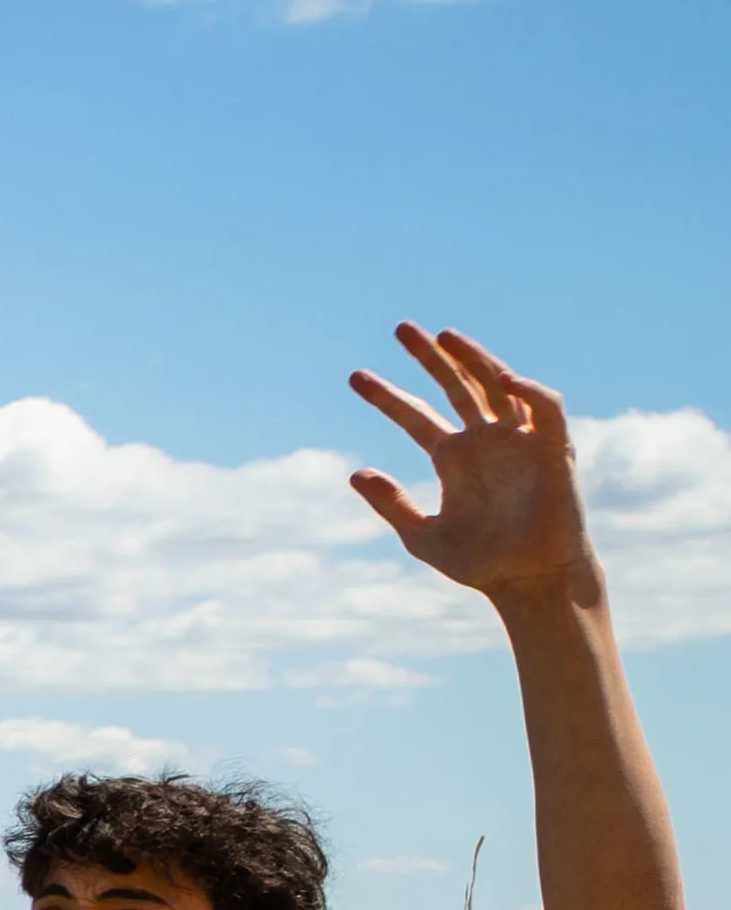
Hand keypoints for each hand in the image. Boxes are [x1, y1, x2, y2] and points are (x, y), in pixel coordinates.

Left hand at [352, 322, 599, 611]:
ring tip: (445, 335)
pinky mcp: (554, 450)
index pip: (416, 415)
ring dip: (475, 358)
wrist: (530, 582)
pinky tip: (504, 379)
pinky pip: (545, 409)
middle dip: (430, 357)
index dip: (387, 395)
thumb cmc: (481, 564)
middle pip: (456, 386)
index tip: (355, 377)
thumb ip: (391, 504)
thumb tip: (354, 472)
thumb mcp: (422, 536)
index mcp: (454, 458)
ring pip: (497, 385)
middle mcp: (486, 441)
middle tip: (401, 328)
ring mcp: (519, 442)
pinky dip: (529, 391)